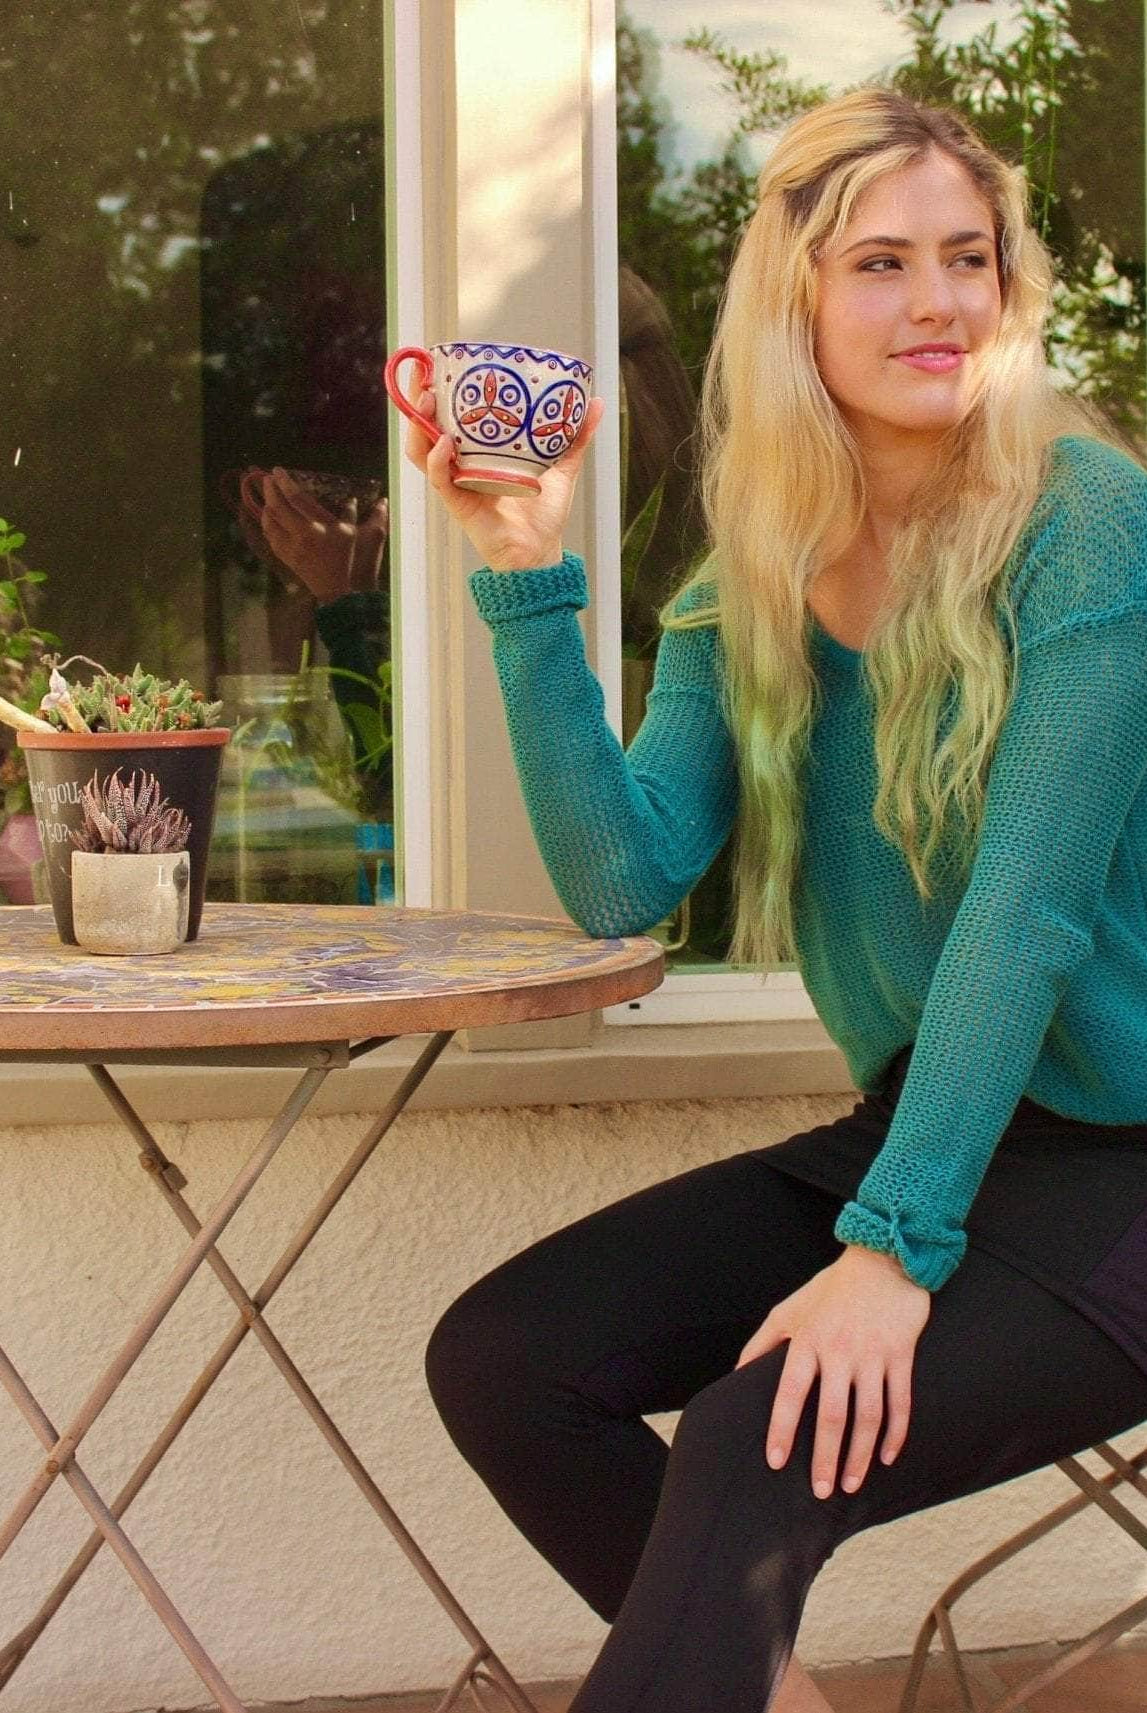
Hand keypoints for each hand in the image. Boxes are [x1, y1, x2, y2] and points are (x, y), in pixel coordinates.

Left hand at [245, 469, 388, 603]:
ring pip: (269, 522)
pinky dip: (267, 524)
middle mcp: (300, 535)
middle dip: (270, 491)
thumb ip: (368, 516)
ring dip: (266, 506)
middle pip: (277, 508)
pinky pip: (270, 537)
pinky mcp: (285, 557)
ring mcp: (290, 547)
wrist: (338, 589)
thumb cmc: (349, 560)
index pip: (297, 499)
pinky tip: (269, 518)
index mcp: (318, 527)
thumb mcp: (359, 535)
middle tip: (268, 479)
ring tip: (269, 497)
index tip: (278, 470)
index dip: (285, 482)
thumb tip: (382, 501)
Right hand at [402, 385, 604, 571]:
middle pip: (425, 429)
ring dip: (419, 425)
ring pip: (421, 451)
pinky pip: (439, 479)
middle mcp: (460, 465)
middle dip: (417, 401)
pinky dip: (437, 460)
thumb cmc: (543, 514)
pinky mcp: (457, 503)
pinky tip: (445, 442)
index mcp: (477, 453)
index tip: (434, 365)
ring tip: (427, 400)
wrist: (540, 551)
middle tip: (423, 375)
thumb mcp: (561, 467)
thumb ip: (574, 437)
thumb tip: (596, 403)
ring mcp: (455, 483)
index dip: (435, 393)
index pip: (447, 418)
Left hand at [736, 1245, 930, 1498]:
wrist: (883, 1259)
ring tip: (851, 1484)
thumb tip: (737, 1374)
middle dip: (825, 1457)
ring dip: (860, 1455)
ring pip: (868, 1416)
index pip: (790, 1392)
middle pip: (831, 1415)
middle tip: (821, 1491)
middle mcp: (839, 1349)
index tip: (776, 1462)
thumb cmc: (833, 1288)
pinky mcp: (901, 1354)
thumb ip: (763, 1342)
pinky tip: (886, 1456)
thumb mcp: (790, 1308)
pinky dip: (895, 1434)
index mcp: (808, 1339)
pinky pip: (900, 1403)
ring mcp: (873, 1354)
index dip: (782, 1429)